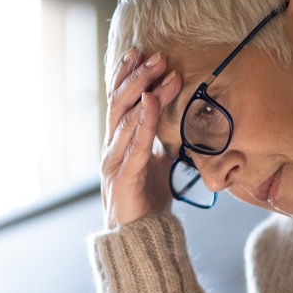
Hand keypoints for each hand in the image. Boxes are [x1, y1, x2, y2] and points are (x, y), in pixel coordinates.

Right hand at [102, 50, 184, 229]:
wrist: (141, 240)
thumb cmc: (148, 201)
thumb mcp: (158, 164)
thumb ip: (161, 142)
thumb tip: (181, 122)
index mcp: (117, 142)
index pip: (118, 101)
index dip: (126, 75)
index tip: (141, 52)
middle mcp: (111, 148)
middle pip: (119, 103)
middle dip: (137, 76)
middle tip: (157, 55)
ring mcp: (113, 163)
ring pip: (126, 118)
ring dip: (145, 91)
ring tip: (162, 71)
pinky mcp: (123, 179)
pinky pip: (134, 145)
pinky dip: (144, 121)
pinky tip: (152, 102)